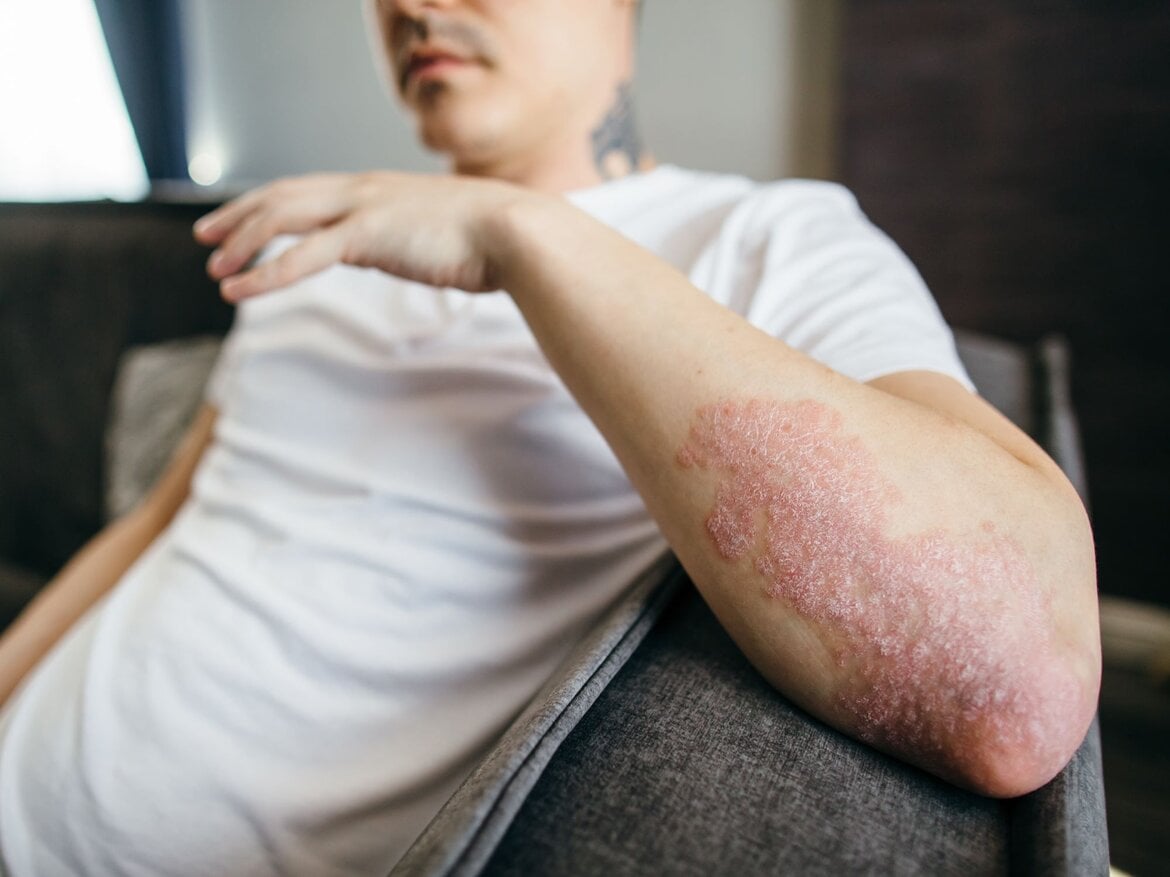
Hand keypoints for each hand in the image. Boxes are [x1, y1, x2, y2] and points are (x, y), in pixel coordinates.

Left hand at [193, 171, 531, 299]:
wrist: (516, 232)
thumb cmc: (489, 240)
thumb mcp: (435, 233)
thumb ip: (405, 238)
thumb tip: (392, 252)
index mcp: (378, 189)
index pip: (307, 190)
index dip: (267, 204)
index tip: (240, 221)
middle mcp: (363, 190)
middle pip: (283, 195)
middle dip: (238, 216)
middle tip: (205, 237)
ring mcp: (363, 208)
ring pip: (282, 219)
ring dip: (242, 244)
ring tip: (215, 270)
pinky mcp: (368, 235)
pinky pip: (301, 255)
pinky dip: (264, 273)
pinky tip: (238, 291)